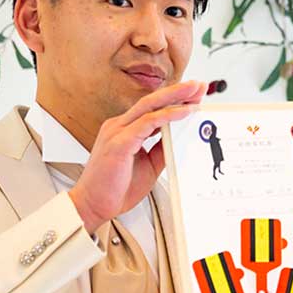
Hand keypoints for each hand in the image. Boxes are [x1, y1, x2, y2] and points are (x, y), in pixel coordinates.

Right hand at [69, 79, 204, 233]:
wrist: (93, 206)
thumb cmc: (115, 189)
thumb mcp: (148, 165)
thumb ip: (161, 149)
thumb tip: (179, 138)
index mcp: (124, 130)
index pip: (152, 108)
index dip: (173, 100)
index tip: (194, 96)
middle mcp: (119, 126)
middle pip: (152, 101)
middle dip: (177, 91)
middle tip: (199, 85)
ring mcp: (117, 132)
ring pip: (150, 106)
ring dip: (175, 97)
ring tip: (195, 92)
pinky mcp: (119, 143)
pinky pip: (147, 123)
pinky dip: (168, 116)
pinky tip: (184, 112)